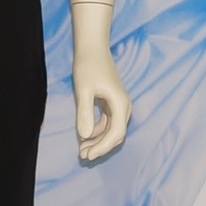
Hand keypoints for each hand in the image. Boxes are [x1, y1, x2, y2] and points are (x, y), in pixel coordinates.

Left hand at [72, 47, 131, 161]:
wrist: (92, 48)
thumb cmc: (87, 66)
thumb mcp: (83, 90)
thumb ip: (85, 113)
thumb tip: (85, 136)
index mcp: (120, 103)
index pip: (116, 133)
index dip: (102, 147)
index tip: (87, 154)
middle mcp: (124, 106)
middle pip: (116, 135)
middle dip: (100, 147)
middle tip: (82, 156)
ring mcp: (119, 104)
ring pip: (112, 130)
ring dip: (98, 141)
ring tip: (81, 149)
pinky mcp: (112, 103)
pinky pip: (108, 123)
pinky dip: (97, 131)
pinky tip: (84, 136)